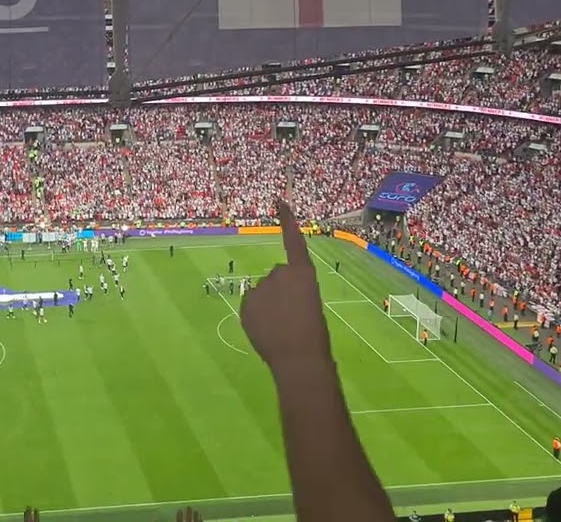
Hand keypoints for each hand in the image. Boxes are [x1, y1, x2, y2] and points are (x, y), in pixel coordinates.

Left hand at [240, 201, 331, 374]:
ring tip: (281, 326)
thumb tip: (276, 297)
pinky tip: (267, 331)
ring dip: (269, 305)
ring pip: (263, 293)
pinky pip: (252, 306)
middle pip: (277, 277)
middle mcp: (280, 273)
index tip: (278, 200)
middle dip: (281, 292)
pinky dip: (257, 316)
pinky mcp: (246, 303)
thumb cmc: (314, 335)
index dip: (286, 221)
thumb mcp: (310, 306)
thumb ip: (293, 294)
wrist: (299, 358)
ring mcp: (261, 287)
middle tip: (291, 315)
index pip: (294, 241)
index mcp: (304, 274)